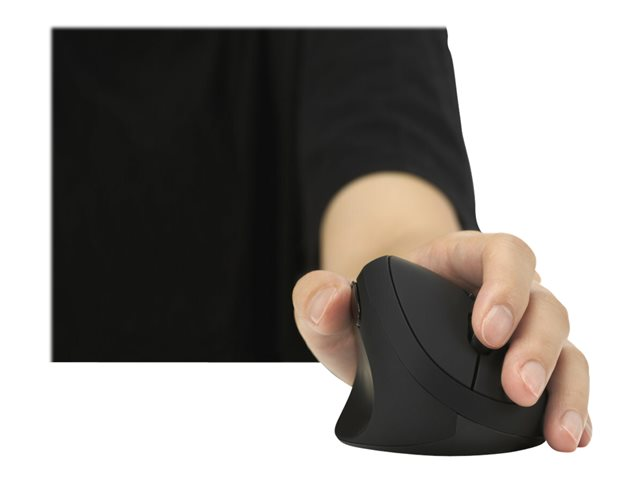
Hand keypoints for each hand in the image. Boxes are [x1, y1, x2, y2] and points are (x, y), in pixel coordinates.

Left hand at [292, 230, 591, 451]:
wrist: (380, 328)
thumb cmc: (365, 309)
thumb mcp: (332, 302)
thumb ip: (318, 296)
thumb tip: (329, 301)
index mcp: (461, 260)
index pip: (503, 253)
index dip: (505, 285)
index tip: (486, 330)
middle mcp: (501, 291)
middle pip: (543, 303)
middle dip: (537, 346)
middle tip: (516, 388)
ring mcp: (517, 330)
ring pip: (564, 344)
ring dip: (566, 386)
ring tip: (559, 432)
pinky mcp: (523, 366)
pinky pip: (560, 379)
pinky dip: (571, 405)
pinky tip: (570, 435)